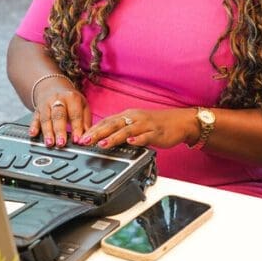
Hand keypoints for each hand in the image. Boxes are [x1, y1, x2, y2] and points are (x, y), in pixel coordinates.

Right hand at [30, 84, 90, 148]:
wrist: (53, 86)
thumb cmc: (70, 100)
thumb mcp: (82, 105)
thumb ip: (85, 121)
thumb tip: (87, 137)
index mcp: (72, 98)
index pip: (75, 114)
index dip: (76, 128)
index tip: (77, 140)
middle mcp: (58, 99)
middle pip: (58, 116)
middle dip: (60, 130)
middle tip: (61, 143)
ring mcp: (46, 104)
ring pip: (46, 118)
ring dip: (47, 132)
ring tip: (49, 143)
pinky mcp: (37, 110)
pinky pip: (34, 118)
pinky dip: (33, 127)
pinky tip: (33, 134)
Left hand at [78, 108, 196, 149]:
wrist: (180, 122)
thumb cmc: (157, 124)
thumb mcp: (136, 123)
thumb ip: (121, 129)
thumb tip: (103, 137)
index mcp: (129, 116)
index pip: (107, 121)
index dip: (94, 129)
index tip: (81, 137)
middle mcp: (135, 118)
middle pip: (114, 124)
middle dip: (98, 133)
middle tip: (85, 141)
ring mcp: (146, 125)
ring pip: (127, 130)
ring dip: (114, 137)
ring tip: (103, 144)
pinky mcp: (157, 133)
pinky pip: (146, 136)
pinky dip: (138, 139)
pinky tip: (131, 142)